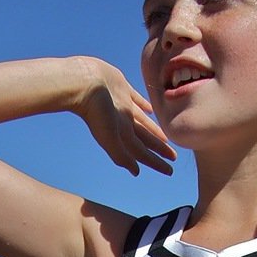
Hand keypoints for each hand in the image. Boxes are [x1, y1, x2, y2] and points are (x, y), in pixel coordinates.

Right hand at [74, 58, 175, 176]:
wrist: (84, 83)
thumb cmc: (96, 112)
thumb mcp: (110, 138)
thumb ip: (122, 156)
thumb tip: (136, 172)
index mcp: (122, 135)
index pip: (143, 153)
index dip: (156, 162)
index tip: (170, 171)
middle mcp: (123, 122)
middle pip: (146, 139)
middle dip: (159, 149)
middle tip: (173, 157)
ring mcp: (123, 105)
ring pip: (143, 122)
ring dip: (154, 130)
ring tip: (165, 138)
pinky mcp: (121, 88)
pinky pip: (137, 100)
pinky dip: (145, 106)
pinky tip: (151, 110)